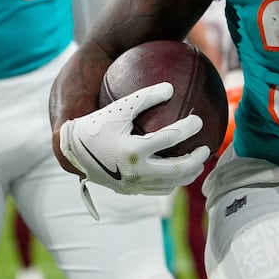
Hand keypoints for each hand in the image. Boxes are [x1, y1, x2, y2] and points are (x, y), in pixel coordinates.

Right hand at [59, 82, 210, 218]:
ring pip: (170, 184)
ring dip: (188, 174)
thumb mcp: (118, 108)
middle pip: (176, 169)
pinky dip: (173, 182)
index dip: (188, 128)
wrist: (73, 153)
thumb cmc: (97, 125)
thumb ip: (144, 97)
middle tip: (206, 148)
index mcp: (133, 150)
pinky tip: (180, 172)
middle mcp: (135, 171)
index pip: (169, 139)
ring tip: (199, 162)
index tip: (198, 120)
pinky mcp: (130, 191)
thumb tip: (171, 88)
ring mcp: (133, 184)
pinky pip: (158, 190)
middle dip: (196, 159)